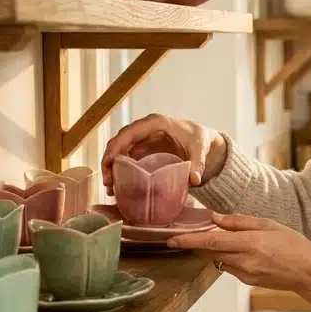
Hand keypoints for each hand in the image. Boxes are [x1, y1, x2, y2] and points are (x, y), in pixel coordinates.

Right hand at [100, 114, 226, 194]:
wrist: (203, 140)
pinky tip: (119, 187)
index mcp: (155, 123)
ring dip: (112, 168)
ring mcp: (142, 140)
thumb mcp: (200, 148)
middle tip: (107, 182)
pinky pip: (127, 159)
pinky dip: (121, 172)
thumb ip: (198, 163)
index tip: (109, 162)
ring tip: (110, 189)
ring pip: (120, 152)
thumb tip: (194, 180)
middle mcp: (144, 129)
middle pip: (119, 142)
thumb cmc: (200, 139)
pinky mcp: (143, 151)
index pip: (129, 132)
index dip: (116, 146)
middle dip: (109, 161)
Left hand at [167, 213, 310, 311]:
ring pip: (219, 260)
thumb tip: (215, 219)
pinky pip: (230, 267)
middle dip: (197, 244)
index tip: (171, 238)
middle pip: (210, 252)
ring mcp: (245, 274)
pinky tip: (244, 252)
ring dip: (216, 250)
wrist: (310, 273)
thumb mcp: (270, 225)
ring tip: (227, 239)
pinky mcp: (247, 282)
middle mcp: (245, 261)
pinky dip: (229, 257)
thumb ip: (240, 222)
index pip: (212, 241)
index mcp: (251, 243)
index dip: (189, 240)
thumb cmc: (295, 246)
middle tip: (188, 233)